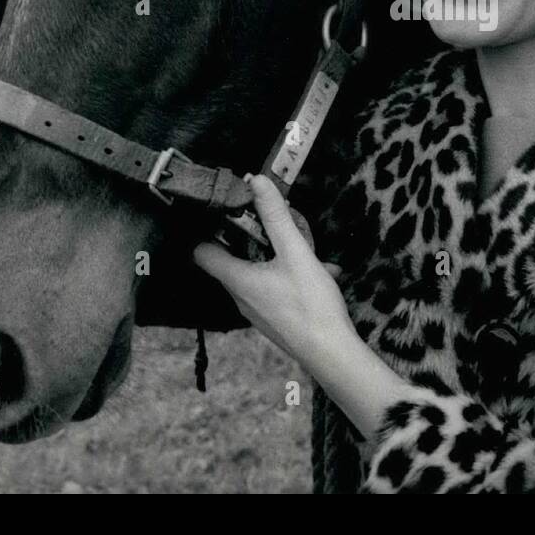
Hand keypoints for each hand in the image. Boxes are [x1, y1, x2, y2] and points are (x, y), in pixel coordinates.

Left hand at [193, 174, 350, 367]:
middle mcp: (240, 297)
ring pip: (259, 273)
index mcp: (237, 279)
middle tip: (274, 221)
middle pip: (233, 259)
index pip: (202, 252)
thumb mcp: (295, 252)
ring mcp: (257, 311)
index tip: (229, 210)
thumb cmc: (310, 304)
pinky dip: (292, 276)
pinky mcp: (275, 319)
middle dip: (254, 237)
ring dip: (279, 256)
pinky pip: (275, 289)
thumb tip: (256, 182)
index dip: (210, 228)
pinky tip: (322, 273)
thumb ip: (276, 216)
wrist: (332, 353)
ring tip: (307, 249)